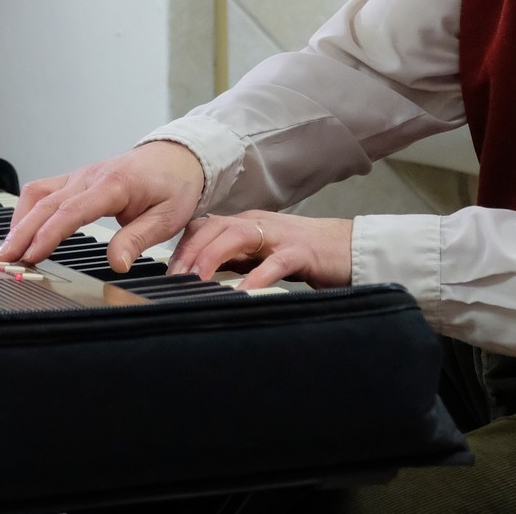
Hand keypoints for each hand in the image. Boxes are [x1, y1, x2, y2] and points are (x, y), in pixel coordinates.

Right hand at [0, 140, 203, 271]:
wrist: (177, 157)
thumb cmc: (174, 185)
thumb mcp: (168, 217)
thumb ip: (139, 239)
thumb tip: (118, 262)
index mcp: (114, 184)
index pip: (72, 210)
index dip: (49, 233)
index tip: (32, 254)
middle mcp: (90, 176)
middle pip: (46, 203)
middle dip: (22, 232)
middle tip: (5, 260)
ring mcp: (80, 175)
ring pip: (38, 194)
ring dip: (19, 221)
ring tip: (7, 250)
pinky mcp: (75, 179)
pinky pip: (43, 190)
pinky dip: (27, 210)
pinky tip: (21, 231)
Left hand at [169, 211, 352, 290]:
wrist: (348, 248)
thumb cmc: (303, 254)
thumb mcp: (260, 255)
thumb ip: (233, 259)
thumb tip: (198, 275)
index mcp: (246, 224)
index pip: (204, 227)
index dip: (182, 247)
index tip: (167, 273)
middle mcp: (259, 224)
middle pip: (215, 227)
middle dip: (190, 251)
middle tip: (173, 278)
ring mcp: (280, 236)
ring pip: (238, 236)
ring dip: (213, 256)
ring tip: (197, 279)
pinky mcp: (301, 252)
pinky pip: (275, 263)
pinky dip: (256, 276)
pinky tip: (243, 291)